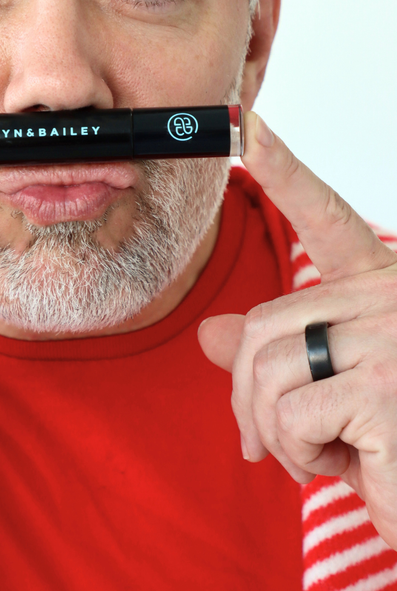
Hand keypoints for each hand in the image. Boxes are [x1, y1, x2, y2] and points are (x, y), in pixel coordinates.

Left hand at [199, 112, 396, 547]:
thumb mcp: (332, 396)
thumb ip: (276, 359)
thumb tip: (211, 334)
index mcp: (380, 289)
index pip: (325, 216)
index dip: (284, 168)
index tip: (247, 122)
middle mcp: (391, 297)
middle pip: (263, 324)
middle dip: (248, 397)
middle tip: (270, 443)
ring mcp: (391, 337)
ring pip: (264, 367)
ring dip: (275, 433)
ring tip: (324, 454)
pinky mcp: (383, 389)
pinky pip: (287, 415)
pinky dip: (299, 456)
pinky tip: (349, 468)